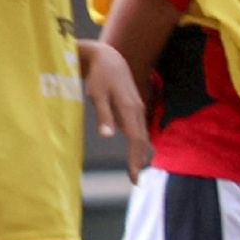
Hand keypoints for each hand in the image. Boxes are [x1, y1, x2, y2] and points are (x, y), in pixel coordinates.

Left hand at [81, 40, 153, 177]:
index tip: (134, 176)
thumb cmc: (100, 77)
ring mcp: (138, 109)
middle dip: (139, 161)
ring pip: (142, 136)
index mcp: (130, 109)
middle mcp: (138, 111)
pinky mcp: (134, 109)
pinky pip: (139, 130)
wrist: (109, 59)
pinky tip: (136, 153)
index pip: (136, 139)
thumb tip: (107, 136)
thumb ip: (104, 115)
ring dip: (140, 154)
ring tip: (135, 172)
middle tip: (135, 181)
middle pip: (142, 140)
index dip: (135, 159)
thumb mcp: (98, 95)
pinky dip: (139, 144)